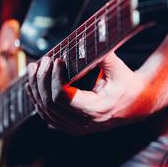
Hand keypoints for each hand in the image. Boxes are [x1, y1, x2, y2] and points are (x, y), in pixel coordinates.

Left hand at [26, 52, 150, 135]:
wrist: (135, 105)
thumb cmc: (126, 84)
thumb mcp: (119, 69)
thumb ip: (103, 55)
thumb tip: (87, 38)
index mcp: (95, 109)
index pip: (62, 97)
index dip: (54, 78)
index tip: (57, 60)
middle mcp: (83, 123)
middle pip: (50, 103)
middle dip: (42, 79)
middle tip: (43, 60)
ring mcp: (75, 128)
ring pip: (45, 111)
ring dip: (35, 88)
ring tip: (34, 68)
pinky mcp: (70, 127)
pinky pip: (47, 116)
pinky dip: (37, 100)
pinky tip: (32, 85)